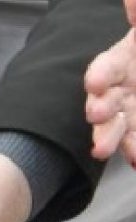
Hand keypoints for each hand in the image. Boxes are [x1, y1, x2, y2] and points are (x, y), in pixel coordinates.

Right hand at [86, 25, 135, 166]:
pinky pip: (134, 142)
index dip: (100, 76)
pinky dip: (134, 151)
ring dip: (108, 138)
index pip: (105, 69)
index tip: (95, 83)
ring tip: (102, 151)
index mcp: (121, 63)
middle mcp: (119, 90)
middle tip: (95, 116)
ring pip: (114, 128)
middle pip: (104, 102)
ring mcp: (128, 112)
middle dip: (98, 110)